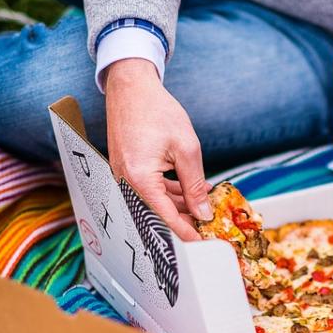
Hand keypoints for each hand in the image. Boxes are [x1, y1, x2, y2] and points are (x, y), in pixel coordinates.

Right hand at [104, 59, 210, 240]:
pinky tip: (190, 190)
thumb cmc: (156, 111)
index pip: (165, 218)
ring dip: (179, 206)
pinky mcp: (127, 170)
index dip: (187, 233)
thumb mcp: (186, 149)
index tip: (203, 244)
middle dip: (185, 221)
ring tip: (204, 204)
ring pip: (155, 203)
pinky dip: (169, 192)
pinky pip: (149, 190)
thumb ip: (195, 185)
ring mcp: (123, 177)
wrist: (131, 88)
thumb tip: (203, 212)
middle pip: (158, 214)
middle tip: (208, 226)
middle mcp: (126, 183)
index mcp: (139, 179)